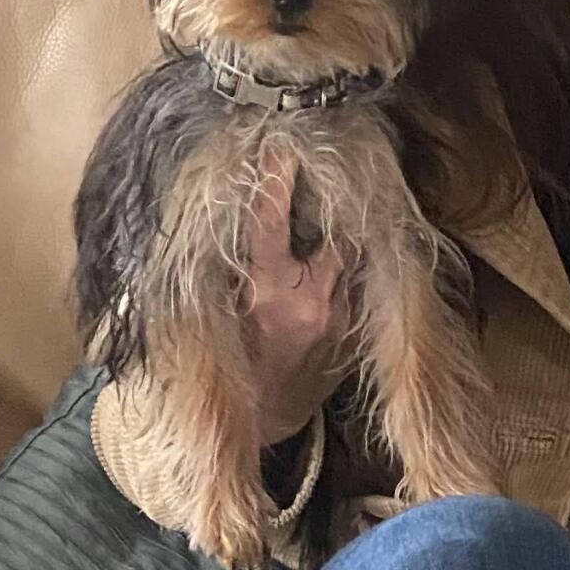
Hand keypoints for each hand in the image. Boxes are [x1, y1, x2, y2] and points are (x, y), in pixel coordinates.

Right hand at [238, 143, 351, 445]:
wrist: (264, 421)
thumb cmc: (226, 366)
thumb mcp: (211, 316)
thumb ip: (223, 271)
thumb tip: (217, 221)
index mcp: (270, 294)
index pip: (272, 225)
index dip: (275, 183)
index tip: (280, 148)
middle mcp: (316, 303)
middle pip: (332, 233)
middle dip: (326, 207)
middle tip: (318, 179)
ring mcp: (344, 318)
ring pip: (351, 257)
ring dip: (338, 238)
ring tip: (325, 219)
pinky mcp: (359, 331)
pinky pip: (358, 284)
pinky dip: (345, 269)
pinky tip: (330, 263)